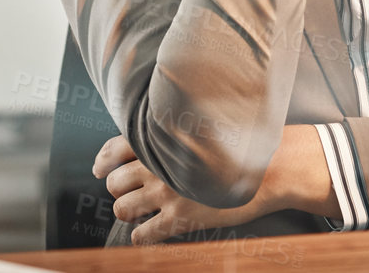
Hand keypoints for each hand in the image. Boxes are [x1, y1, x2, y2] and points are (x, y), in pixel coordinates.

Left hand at [94, 133, 280, 244]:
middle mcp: (158, 164)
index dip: (103, 161)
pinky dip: (141, 237)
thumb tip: (146, 146)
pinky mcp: (179, 218)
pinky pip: (142, 236)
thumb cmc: (238, 148)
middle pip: (114, 182)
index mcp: (162, 139)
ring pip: (121, 208)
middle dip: (120, 189)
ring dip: (128, 211)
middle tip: (133, 192)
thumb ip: (172, 137)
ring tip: (141, 211)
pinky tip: (150, 233)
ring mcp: (166, 192)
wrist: (268, 169)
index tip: (100, 168)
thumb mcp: (200, 132)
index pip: (115, 148)